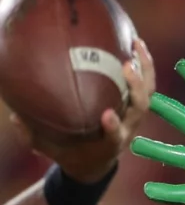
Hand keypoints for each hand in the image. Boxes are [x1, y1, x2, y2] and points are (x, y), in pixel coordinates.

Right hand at [10, 37, 154, 182]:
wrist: (94, 163)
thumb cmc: (69, 153)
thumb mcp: (48, 148)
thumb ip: (32, 135)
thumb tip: (15, 116)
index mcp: (108, 144)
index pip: (115, 136)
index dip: (114, 126)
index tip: (107, 115)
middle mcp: (126, 129)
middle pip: (140, 108)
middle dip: (136, 88)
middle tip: (126, 65)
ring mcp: (134, 117)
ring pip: (148, 93)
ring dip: (146, 69)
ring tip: (136, 42)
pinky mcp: (136, 107)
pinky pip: (145, 84)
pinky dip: (143, 65)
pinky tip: (133, 41)